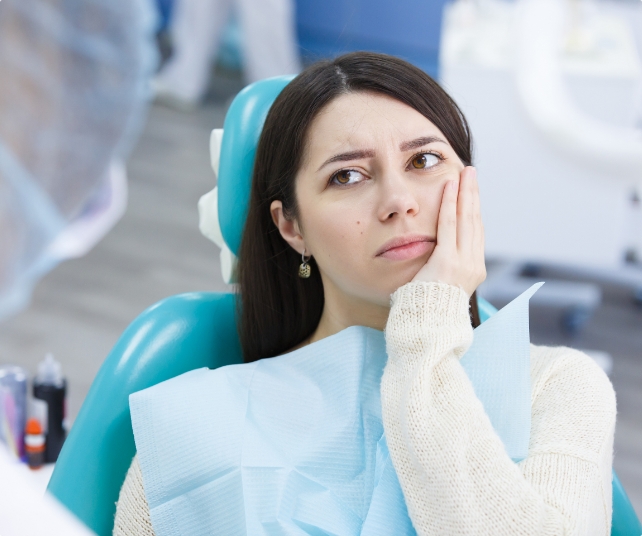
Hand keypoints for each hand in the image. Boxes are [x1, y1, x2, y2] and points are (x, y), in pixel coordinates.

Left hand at [412, 166, 485, 296]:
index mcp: (473, 269)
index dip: (474, 209)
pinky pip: (448, 226)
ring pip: (466, 219)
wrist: (426, 326)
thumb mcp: (440, 283)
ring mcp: (463, 263)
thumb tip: (436, 250)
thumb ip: (443, 264)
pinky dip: (449, 204)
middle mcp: (473, 265)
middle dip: (473, 195)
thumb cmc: (426, 308)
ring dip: (465, 193)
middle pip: (475, 221)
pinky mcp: (447, 261)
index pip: (476, 232)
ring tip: (464, 173)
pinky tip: (449, 187)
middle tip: (471, 173)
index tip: (471, 192)